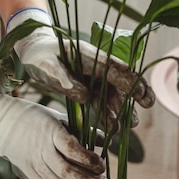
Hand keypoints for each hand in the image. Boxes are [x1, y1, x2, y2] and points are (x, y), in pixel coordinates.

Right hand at [0, 90, 105, 178]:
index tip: (101, 165)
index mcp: (50, 132)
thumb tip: (103, 142)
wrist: (3, 121)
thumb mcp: (60, 118)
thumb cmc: (36, 117)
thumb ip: (82, 131)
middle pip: (66, 172)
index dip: (90, 161)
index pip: (73, 150)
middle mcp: (40, 149)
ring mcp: (32, 164)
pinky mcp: (27, 174)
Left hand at [6, 8, 154, 128]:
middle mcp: (97, 67)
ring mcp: (94, 78)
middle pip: (121, 82)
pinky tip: (113, 127)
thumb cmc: (40, 55)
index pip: (117, 70)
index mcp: (91, 56)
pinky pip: (101, 103)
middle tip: (144, 110)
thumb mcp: (48, 66)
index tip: (143, 96)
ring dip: (121, 111)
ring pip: (113, 96)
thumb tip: (85, 96)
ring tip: (128, 126)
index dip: (131, 83)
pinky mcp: (88, 89)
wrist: (33, 51)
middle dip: (134, 96)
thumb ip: (65, 79)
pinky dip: (108, 114)